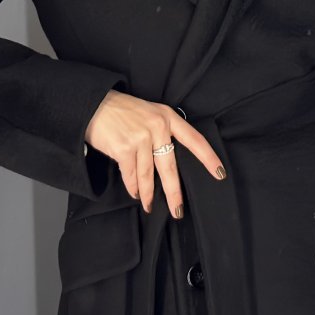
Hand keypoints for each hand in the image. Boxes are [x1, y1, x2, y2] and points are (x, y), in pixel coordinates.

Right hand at [85, 89, 226, 217]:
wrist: (94, 104)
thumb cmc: (123, 111)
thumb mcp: (150, 113)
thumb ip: (162, 132)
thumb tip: (170, 163)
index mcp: (167, 116)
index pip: (194, 139)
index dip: (208, 158)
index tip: (220, 173)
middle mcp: (157, 126)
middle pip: (170, 167)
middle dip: (174, 192)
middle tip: (178, 210)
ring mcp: (140, 138)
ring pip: (148, 175)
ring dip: (148, 194)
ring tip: (150, 205)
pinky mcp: (124, 148)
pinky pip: (131, 175)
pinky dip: (133, 188)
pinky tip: (135, 194)